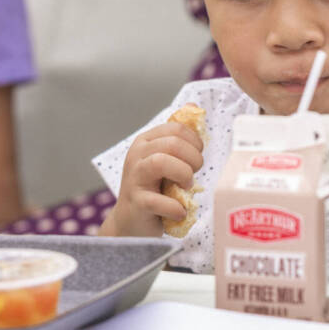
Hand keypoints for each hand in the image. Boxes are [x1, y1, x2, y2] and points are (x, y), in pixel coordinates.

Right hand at [101, 121, 203, 237]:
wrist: (132, 222)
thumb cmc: (153, 189)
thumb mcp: (167, 159)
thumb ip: (179, 136)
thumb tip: (192, 107)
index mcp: (145, 141)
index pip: (176, 128)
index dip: (195, 142)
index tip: (196, 158)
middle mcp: (136, 154)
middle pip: (172, 143)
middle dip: (193, 159)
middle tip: (193, 174)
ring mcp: (134, 178)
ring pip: (161, 162)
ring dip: (183, 175)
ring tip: (186, 187)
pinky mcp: (136, 202)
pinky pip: (160, 200)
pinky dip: (175, 207)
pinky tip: (179, 211)